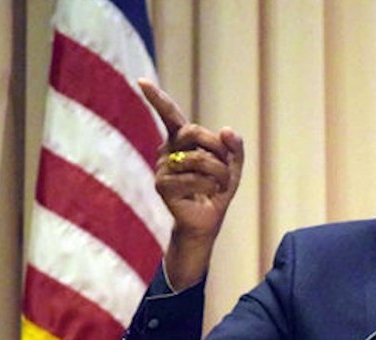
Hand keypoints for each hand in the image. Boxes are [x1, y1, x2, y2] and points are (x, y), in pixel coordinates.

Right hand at [139, 79, 244, 288]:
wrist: (207, 222)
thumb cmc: (216, 191)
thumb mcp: (233, 167)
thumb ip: (235, 147)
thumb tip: (227, 130)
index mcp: (181, 141)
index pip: (169, 115)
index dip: (156, 98)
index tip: (141, 81)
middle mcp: (168, 151)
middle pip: (194, 131)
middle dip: (218, 148)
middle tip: (225, 166)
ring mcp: (162, 168)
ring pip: (199, 158)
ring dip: (219, 173)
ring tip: (218, 186)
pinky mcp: (162, 185)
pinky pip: (194, 178)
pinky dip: (210, 186)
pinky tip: (206, 194)